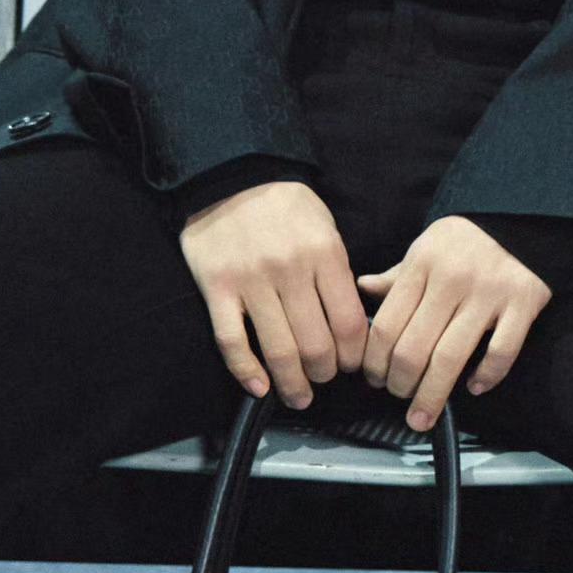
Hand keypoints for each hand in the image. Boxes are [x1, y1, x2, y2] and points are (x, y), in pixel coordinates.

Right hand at [176, 178, 368, 408]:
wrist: (231, 175)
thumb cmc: (285, 206)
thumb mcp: (326, 228)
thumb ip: (337, 273)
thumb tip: (353, 323)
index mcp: (324, 254)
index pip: (350, 322)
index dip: (355, 354)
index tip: (353, 365)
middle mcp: (289, 271)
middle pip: (316, 343)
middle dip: (326, 372)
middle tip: (325, 378)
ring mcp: (250, 281)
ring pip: (279, 349)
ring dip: (293, 383)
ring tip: (300, 396)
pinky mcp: (217, 288)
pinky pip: (232, 341)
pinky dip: (246, 370)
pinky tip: (259, 387)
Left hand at [355, 218, 552, 433]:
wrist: (522, 217)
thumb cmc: (466, 239)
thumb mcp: (425, 248)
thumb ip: (397, 276)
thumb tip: (362, 289)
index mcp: (422, 266)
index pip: (385, 326)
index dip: (374, 361)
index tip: (373, 379)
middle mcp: (452, 281)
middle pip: (413, 349)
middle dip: (399, 384)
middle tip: (397, 397)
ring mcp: (489, 294)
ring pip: (450, 358)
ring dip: (431, 395)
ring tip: (421, 415)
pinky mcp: (523, 304)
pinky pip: (501, 352)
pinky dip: (486, 376)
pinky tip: (473, 387)